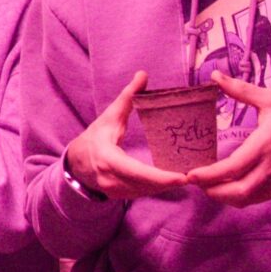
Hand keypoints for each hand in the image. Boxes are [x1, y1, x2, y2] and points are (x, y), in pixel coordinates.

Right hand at [63, 72, 190, 199]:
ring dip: (166, 186)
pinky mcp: (120, 196)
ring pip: (147, 191)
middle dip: (170, 182)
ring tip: (188, 176)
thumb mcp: (109, 116)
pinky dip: (157, 187)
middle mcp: (111, 179)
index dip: (160, 177)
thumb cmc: (93, 138)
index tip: (182, 177)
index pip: (137, 171)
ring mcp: (115, 191)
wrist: (75, 164)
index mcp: (108, 159)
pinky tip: (171, 180)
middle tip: (195, 175)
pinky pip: (143, 193)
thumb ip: (127, 97)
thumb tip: (143, 75)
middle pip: (147, 185)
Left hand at [184, 75, 270, 207]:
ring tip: (205, 185)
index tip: (191, 174)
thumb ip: (241, 90)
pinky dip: (237, 198)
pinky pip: (255, 199)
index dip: (210, 175)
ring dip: (222, 197)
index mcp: (265, 146)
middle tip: (193, 181)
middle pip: (237, 192)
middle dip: (211, 191)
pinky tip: (225, 188)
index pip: (233, 168)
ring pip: (245, 199)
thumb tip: (216, 75)